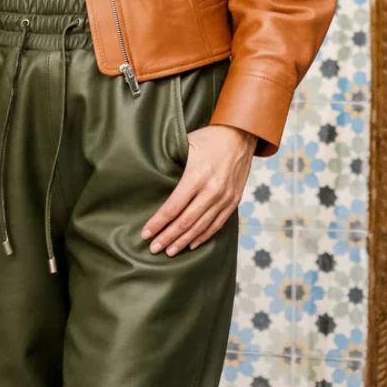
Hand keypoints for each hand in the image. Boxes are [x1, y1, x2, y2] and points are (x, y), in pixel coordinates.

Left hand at [140, 124, 254, 255]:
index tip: (145, 233)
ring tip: (169, 251)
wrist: (241, 134)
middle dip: (167, 237)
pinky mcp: (233, 201)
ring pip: (201, 226)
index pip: (173, 207)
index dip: (158, 223)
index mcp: (196, 176)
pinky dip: (203, 236)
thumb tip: (151, 178)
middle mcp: (212, 190)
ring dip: (184, 241)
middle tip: (153, 248)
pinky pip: (217, 224)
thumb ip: (172, 163)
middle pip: (185, 221)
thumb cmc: (209, 138)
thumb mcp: (187, 145)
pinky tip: (192, 244)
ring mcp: (225, 197)